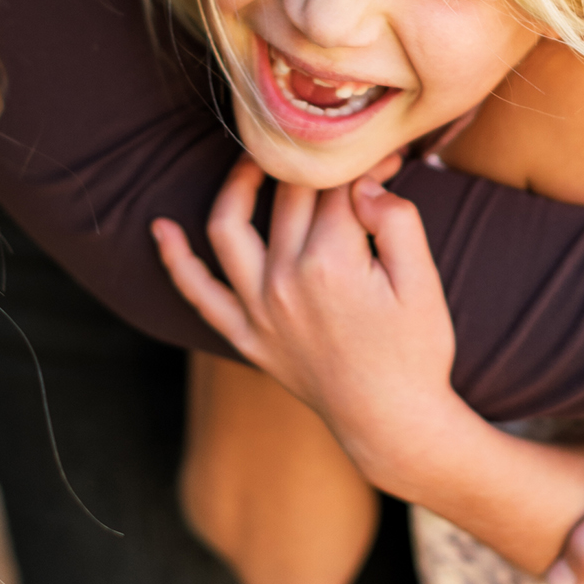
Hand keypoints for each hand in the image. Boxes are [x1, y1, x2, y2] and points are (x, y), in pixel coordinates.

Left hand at [152, 155, 457, 485]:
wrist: (391, 425)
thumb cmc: (415, 354)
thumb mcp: (423, 283)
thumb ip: (397, 221)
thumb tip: (362, 183)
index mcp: (331, 264)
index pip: (341, 189)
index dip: (367, 167)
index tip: (389, 159)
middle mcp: (284, 281)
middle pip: (289, 198)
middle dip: (320, 168)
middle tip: (347, 159)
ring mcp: (258, 310)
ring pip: (230, 229)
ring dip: (237, 184)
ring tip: (256, 158)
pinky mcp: (246, 336)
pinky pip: (199, 295)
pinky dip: (175, 260)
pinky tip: (160, 228)